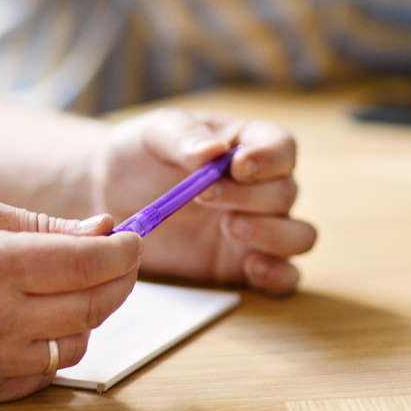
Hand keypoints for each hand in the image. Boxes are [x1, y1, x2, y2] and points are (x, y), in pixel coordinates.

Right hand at [0, 194, 140, 402]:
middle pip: (91, 307)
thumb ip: (43, 226)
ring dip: (91, 315)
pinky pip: (44, 373)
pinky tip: (47, 320)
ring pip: (76, 345)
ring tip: (78, 289)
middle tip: (122, 262)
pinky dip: (58, 345)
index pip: (85, 263)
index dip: (123, 252)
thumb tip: (103, 232)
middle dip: (120, 281)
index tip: (134, 241)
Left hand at [96, 108, 316, 294]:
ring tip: (230, 227)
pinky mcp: (243, 265)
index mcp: (248, 144)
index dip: (270, 158)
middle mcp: (262, 188)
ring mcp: (258, 229)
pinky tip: (251, 269)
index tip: (238, 167)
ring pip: (299, 236)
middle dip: (251, 197)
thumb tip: (212, 151)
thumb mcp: (155, 134)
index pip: (281, 147)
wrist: (112, 196)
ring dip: (273, 235)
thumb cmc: (140, 155)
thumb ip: (184, 137)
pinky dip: (278, 276)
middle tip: (205, 197)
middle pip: (286, 193)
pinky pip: (284, 276)